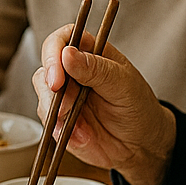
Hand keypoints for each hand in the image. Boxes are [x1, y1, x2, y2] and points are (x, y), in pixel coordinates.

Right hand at [31, 25, 174, 184]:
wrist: (142, 144)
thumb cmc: (139, 107)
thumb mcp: (124, 85)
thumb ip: (97, 70)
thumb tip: (67, 54)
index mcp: (91, 52)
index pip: (62, 40)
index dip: (53, 54)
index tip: (57, 78)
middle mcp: (73, 71)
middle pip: (46, 70)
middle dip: (52, 92)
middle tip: (66, 109)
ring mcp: (64, 96)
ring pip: (43, 97)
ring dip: (59, 115)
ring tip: (83, 129)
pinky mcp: (60, 119)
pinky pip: (50, 123)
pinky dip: (63, 131)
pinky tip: (83, 136)